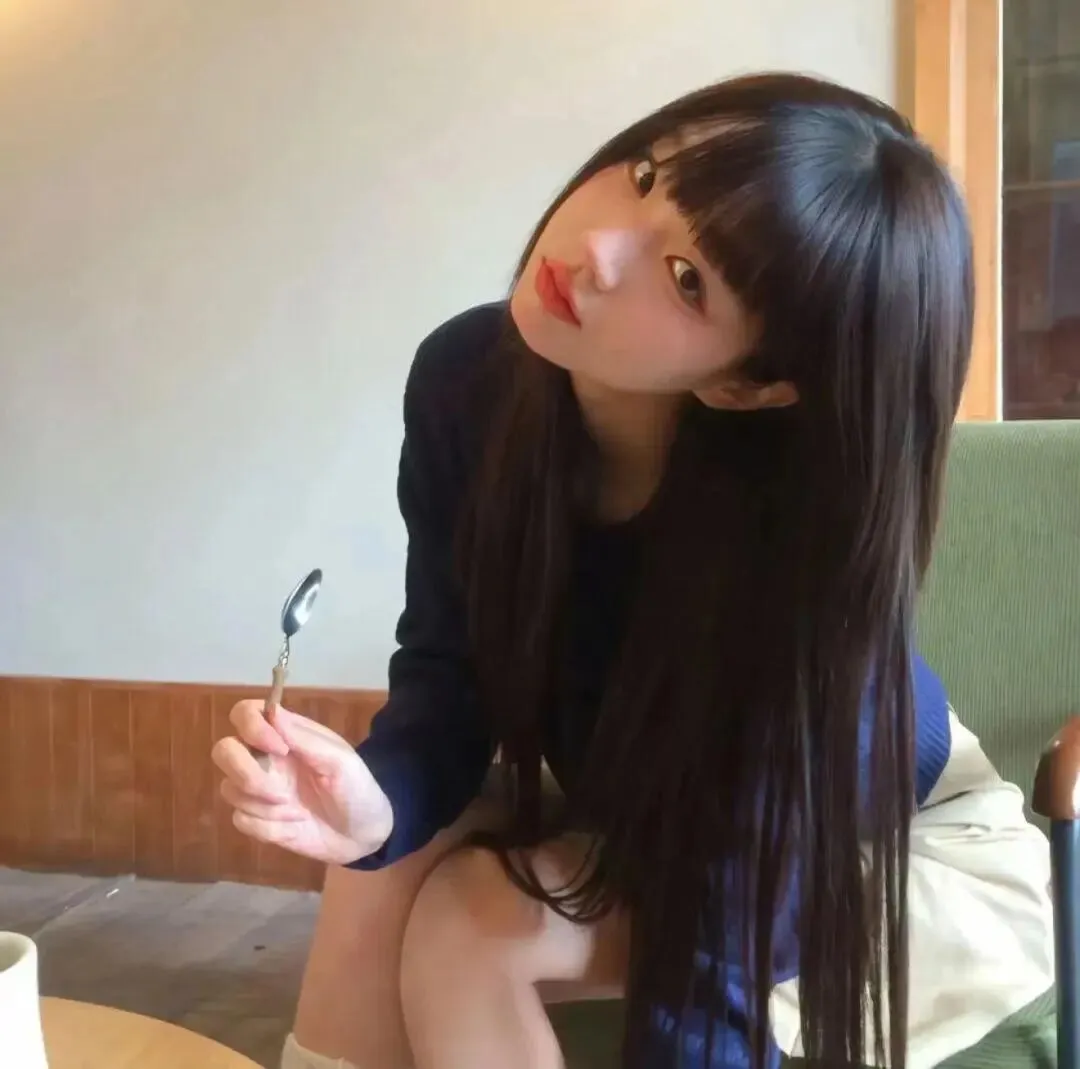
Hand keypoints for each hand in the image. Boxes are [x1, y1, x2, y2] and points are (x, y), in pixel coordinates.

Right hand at [211, 701, 392, 864]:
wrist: (363, 835)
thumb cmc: (357, 788)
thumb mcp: (340, 760)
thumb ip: (305, 738)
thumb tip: (273, 711)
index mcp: (285, 736)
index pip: (245, 714)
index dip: (251, 727)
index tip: (279, 748)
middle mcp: (265, 759)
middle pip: (223, 751)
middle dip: (244, 771)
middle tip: (279, 791)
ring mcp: (259, 791)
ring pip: (229, 789)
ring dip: (263, 805)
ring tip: (299, 811)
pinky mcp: (257, 820)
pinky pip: (240, 819)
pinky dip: (267, 826)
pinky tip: (294, 826)